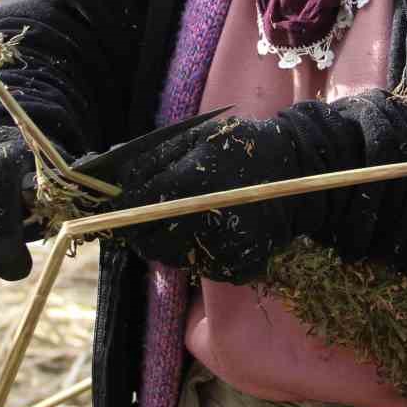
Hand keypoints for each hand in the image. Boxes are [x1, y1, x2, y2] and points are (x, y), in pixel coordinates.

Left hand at [112, 115, 307, 282]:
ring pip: (170, 257)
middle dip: (141, 228)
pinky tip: (208, 229)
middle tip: (151, 212)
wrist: (298, 172)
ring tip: (184, 216)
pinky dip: (195, 252)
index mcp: (189, 185)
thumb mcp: (195, 138)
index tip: (117, 203)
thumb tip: (107, 174)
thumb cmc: (241, 147)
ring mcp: (221, 251)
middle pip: (148, 241)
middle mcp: (202, 224)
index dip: (121, 207)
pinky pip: (199, 267)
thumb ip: (151, 158)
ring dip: (166, 240)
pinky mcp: (235, 269)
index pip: (135, 208)